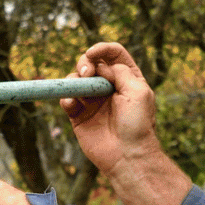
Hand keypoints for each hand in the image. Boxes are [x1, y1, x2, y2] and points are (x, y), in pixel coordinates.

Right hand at [62, 43, 162, 177]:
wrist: (127, 155)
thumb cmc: (137, 124)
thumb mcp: (138, 91)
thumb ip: (120, 71)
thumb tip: (101, 65)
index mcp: (128, 79)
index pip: (114, 54)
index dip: (102, 49)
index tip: (93, 53)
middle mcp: (109, 87)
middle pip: (91, 63)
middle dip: (85, 63)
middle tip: (87, 73)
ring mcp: (93, 101)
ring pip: (76, 79)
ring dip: (74, 79)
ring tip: (79, 91)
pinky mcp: (79, 115)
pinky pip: (67, 99)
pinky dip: (66, 97)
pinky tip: (71, 104)